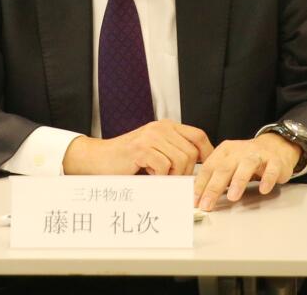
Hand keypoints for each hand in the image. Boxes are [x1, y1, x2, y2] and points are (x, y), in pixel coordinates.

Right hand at [63, 119, 213, 175]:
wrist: (98, 159)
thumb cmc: (128, 161)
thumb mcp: (156, 152)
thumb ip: (175, 154)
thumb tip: (202, 171)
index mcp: (167, 127)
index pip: (198, 135)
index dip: (207, 152)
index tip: (206, 168)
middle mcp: (161, 127)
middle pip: (191, 152)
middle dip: (185, 172)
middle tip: (169, 179)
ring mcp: (151, 136)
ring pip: (181, 160)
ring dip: (172, 176)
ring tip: (157, 176)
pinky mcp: (142, 148)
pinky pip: (165, 167)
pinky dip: (159, 177)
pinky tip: (148, 175)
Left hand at [194, 133, 301, 210]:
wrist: (275, 146)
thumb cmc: (247, 159)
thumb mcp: (229, 163)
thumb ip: (216, 176)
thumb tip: (199, 195)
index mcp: (225, 151)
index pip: (209, 167)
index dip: (201, 184)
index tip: (195, 200)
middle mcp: (239, 151)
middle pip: (224, 168)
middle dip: (214, 187)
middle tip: (207, 204)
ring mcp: (257, 155)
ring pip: (246, 165)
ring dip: (238, 181)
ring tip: (232, 197)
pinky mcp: (274, 161)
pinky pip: (271, 169)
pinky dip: (267, 179)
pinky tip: (263, 190)